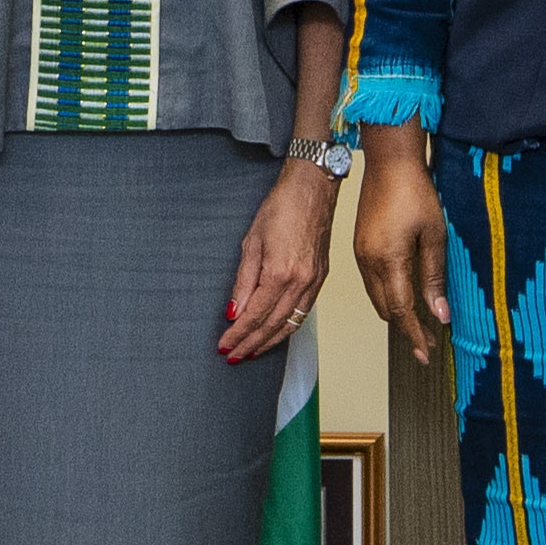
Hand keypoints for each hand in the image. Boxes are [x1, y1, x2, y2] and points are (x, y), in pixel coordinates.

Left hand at [221, 162, 339, 360]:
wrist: (313, 189)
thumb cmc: (281, 207)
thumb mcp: (252, 242)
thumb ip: (243, 281)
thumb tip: (234, 311)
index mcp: (280, 273)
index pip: (255, 315)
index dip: (238, 334)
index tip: (224, 345)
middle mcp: (300, 282)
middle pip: (272, 325)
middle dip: (250, 344)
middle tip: (233, 356)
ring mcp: (314, 282)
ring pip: (290, 324)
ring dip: (269, 341)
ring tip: (251, 352)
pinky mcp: (320, 278)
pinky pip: (304, 312)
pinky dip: (288, 328)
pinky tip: (276, 333)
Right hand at [351, 138, 449, 342]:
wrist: (389, 161)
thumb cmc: (416, 192)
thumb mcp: (434, 235)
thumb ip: (434, 277)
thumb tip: (440, 314)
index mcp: (388, 261)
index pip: (401, 310)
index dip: (415, 335)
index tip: (426, 354)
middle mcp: (369, 262)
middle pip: (385, 309)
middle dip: (406, 328)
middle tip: (429, 341)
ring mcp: (361, 255)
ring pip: (376, 298)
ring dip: (396, 313)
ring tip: (420, 322)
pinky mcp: (360, 247)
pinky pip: (372, 282)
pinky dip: (386, 296)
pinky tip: (403, 295)